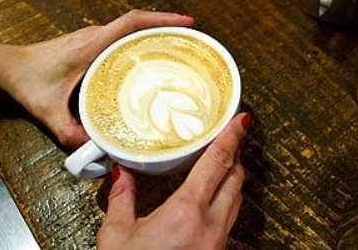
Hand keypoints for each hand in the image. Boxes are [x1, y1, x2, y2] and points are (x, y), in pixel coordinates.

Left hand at [0, 10, 194, 148]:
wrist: (6, 66)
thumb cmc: (27, 80)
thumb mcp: (46, 110)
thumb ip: (68, 130)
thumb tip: (95, 148)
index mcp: (91, 45)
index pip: (131, 23)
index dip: (161, 19)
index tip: (186, 22)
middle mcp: (95, 36)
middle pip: (138, 23)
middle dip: (167, 25)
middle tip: (193, 39)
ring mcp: (93, 38)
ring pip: (131, 29)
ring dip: (155, 32)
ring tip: (179, 46)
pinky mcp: (91, 44)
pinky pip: (122, 37)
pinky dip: (141, 40)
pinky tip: (151, 57)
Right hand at [97, 112, 249, 249]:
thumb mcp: (116, 237)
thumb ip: (122, 199)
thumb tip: (122, 173)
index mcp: (186, 213)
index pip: (219, 163)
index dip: (232, 137)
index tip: (241, 120)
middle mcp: (211, 227)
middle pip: (236, 177)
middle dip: (235, 154)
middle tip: (230, 136)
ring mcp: (218, 243)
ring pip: (238, 198)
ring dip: (233, 177)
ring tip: (223, 162)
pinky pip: (231, 218)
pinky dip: (228, 200)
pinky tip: (214, 196)